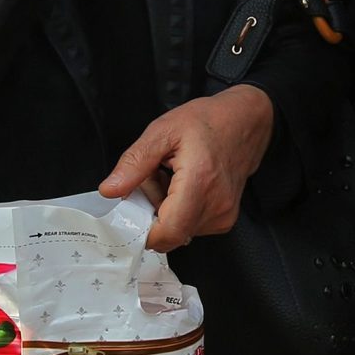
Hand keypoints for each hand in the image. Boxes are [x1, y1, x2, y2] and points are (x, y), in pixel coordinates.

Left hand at [100, 85, 275, 251]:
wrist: (245, 121)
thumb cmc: (208, 122)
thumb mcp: (162, 132)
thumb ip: (134, 164)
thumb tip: (110, 190)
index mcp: (199, 183)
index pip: (167, 233)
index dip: (142, 230)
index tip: (130, 211)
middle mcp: (215, 205)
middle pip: (168, 233)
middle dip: (151, 213)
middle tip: (154, 179)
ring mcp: (223, 215)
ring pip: (178, 231)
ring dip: (165, 211)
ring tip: (170, 178)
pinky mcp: (225, 219)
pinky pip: (191, 226)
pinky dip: (179, 210)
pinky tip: (182, 186)